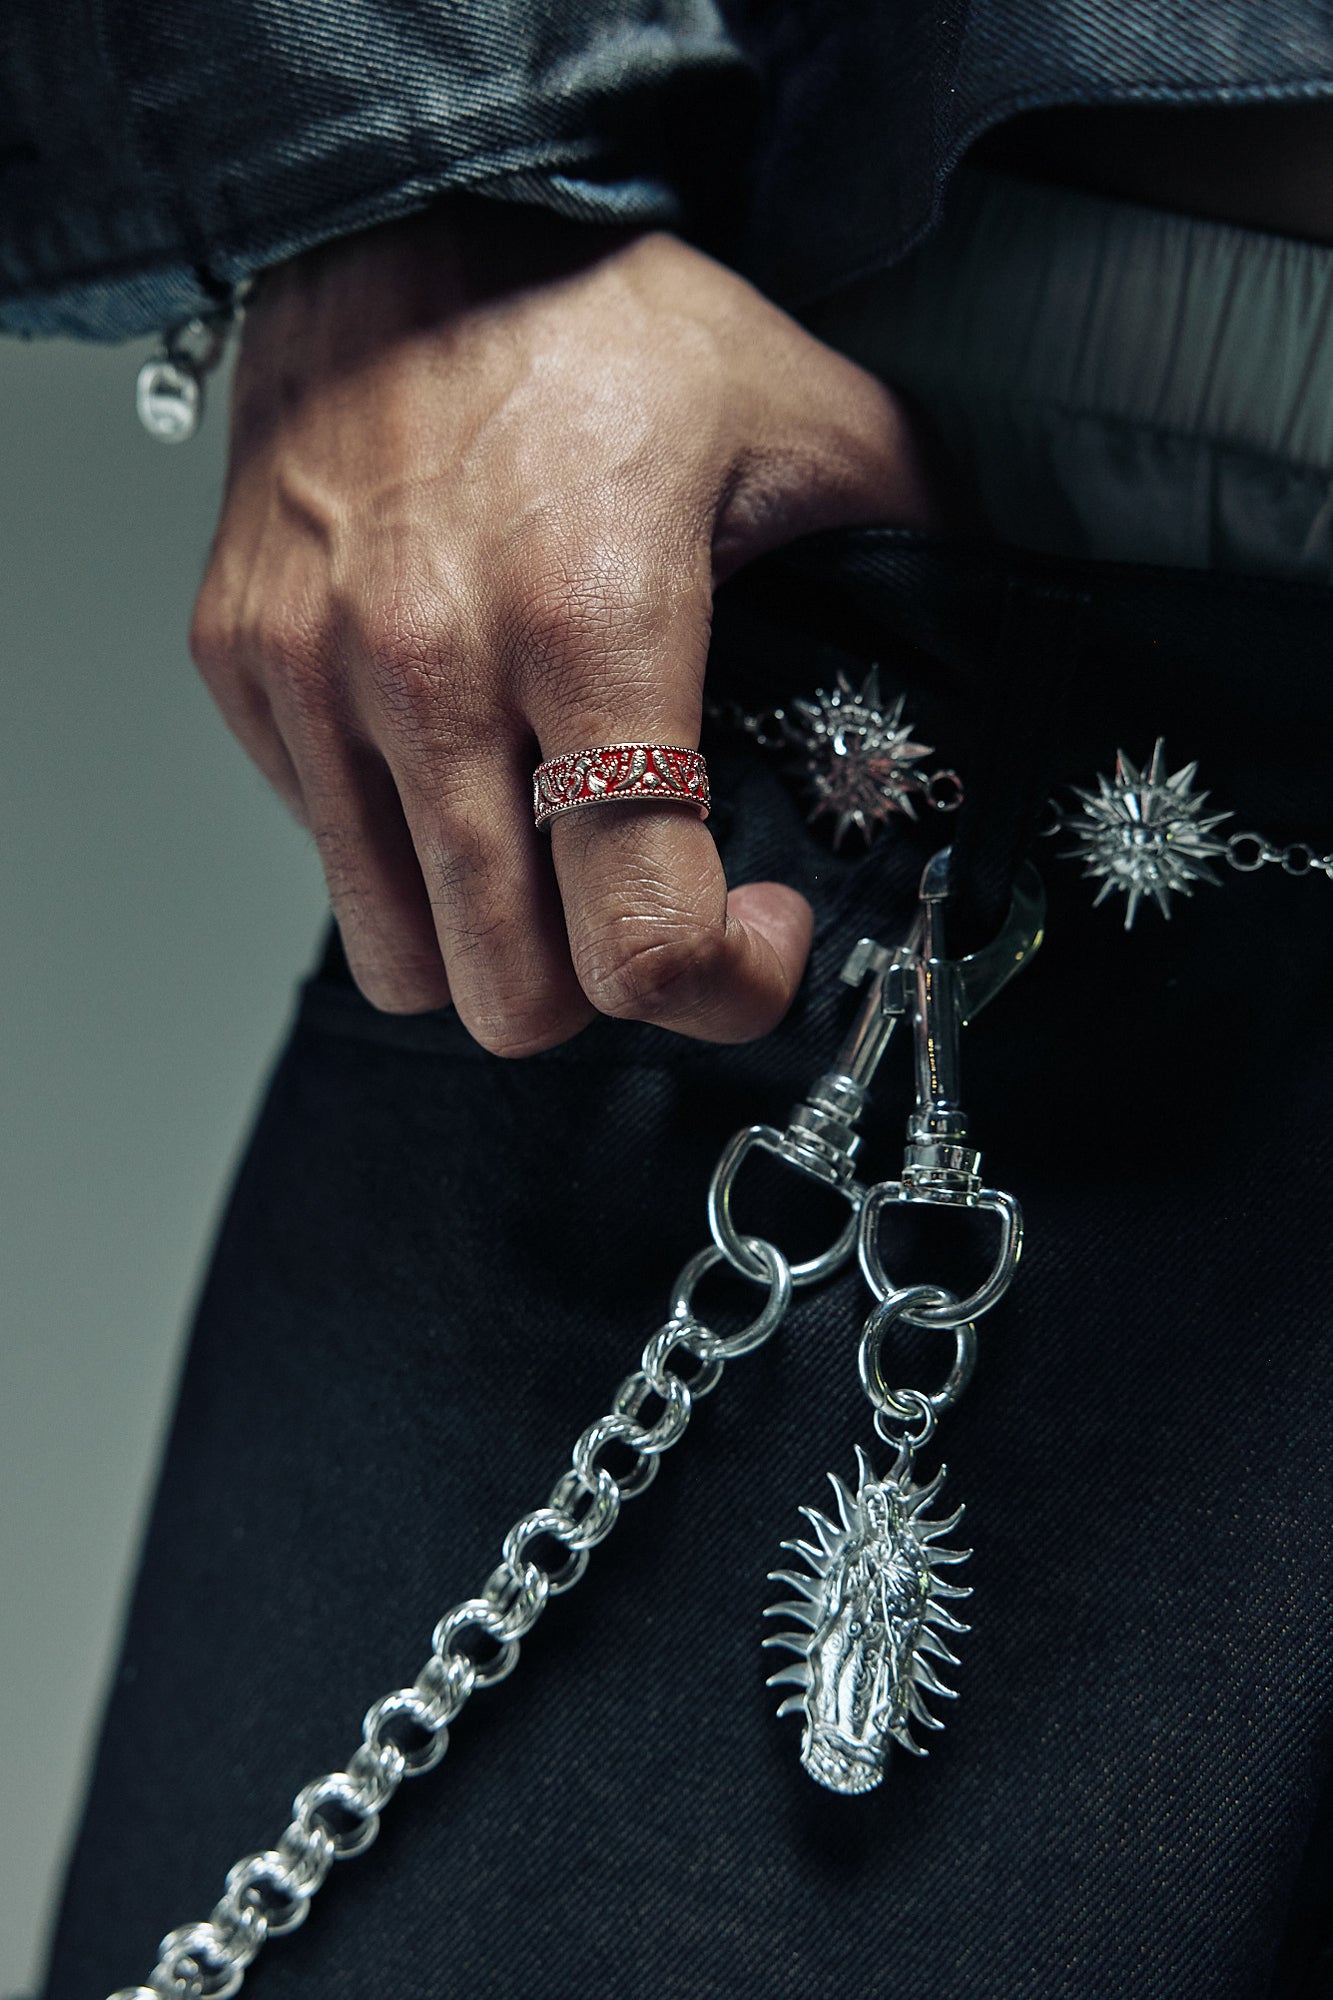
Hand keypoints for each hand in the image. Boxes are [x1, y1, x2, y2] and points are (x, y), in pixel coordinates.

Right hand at [191, 203, 940, 1052]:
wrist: (403, 215)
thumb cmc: (605, 324)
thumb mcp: (808, 423)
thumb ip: (914, 553)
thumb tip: (987, 662)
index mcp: (594, 623)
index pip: (639, 938)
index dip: (721, 986)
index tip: (760, 924)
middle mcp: (431, 671)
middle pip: (510, 995)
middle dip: (599, 988)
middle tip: (647, 895)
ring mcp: (314, 679)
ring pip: (401, 956)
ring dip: (490, 943)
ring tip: (547, 847)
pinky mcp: (241, 670)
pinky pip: (326, 852)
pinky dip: (400, 847)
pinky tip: (459, 761)